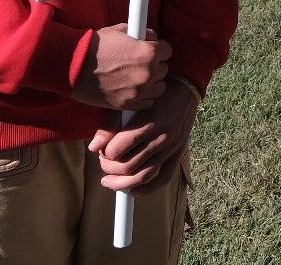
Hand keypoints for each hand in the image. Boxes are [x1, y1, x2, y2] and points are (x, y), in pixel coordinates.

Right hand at [71, 25, 170, 111]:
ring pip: (159, 87)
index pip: (168, 51)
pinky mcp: (127, 104)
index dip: (158, 49)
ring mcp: (139, 91)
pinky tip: (133, 89)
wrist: (72, 65)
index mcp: (149, 52)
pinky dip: (143, 96)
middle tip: (140, 63)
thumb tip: (151, 38)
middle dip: (154, 65)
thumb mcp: (121, 30)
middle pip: (163, 69)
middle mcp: (148, 73)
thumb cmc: (95, 46)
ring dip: (151, 82)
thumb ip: (141, 35)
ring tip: (137, 77)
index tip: (151, 50)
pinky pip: (147, 102)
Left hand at [90, 79, 198, 194]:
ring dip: (122, 184)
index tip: (102, 149)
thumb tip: (94, 147)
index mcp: (147, 123)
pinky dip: (146, 189)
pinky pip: (163, 178)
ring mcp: (171, 148)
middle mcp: (160, 138)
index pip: (117, 151)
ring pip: (143, 176)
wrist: (186, 89)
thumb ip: (112, 123)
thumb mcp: (133, 102)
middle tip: (104, 162)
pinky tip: (132, 190)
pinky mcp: (178, 153)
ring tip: (109, 181)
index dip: (104, 153)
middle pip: (127, 166)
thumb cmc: (156, 93)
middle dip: (109, 168)